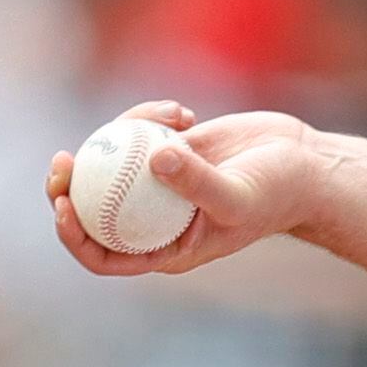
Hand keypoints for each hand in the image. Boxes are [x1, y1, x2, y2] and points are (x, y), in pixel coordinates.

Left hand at [46, 104, 338, 280]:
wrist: (303, 166)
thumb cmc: (276, 193)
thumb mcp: (239, 194)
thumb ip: (197, 182)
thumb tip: (155, 158)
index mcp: (164, 248)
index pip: (103, 255)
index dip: (73, 236)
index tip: (63, 206)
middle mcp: (153, 219)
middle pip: (92, 208)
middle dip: (69, 186)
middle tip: (62, 159)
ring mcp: (157, 183)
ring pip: (112, 162)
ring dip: (122, 134)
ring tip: (166, 116)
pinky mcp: (167, 149)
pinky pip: (138, 132)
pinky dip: (152, 115)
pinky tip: (184, 111)